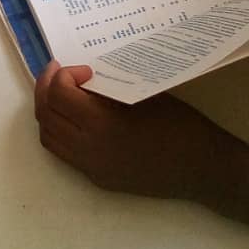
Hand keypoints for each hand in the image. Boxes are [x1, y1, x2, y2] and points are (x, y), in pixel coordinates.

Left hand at [35, 61, 223, 199]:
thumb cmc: (178, 125)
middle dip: (47, 88)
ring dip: (48, 110)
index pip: (59, 94)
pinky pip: (63, 152)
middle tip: (59, 71)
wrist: (202, 168)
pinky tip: (75, 117)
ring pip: (48, 136)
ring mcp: (91, 168)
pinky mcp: (98, 179)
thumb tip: (81, 76)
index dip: (63, 75)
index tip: (82, 69)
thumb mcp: (140, 95)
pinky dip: (59, 130)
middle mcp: (89, 149)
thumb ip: (106, 88)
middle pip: (45, 114)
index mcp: (102, 125)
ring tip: (62, 92)